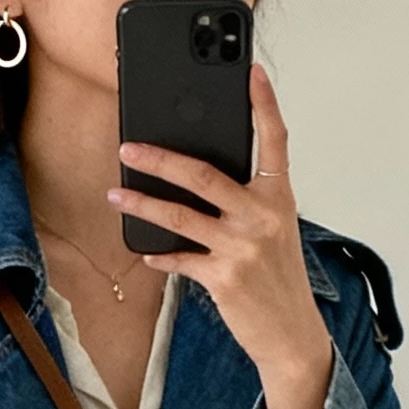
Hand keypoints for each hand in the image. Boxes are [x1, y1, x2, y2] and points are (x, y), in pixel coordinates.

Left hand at [110, 65, 333, 408]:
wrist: (292, 335)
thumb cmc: (279, 282)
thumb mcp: (275, 232)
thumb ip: (247, 203)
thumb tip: (199, 184)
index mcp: (277, 198)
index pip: (274, 140)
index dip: (264, 104)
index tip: (253, 74)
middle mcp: (260, 216)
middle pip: (203, 174)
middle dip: (160, 159)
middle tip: (130, 148)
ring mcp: (241, 247)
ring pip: (180, 216)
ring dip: (142, 203)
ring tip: (116, 193)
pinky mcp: (223, 277)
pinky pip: (181, 259)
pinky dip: (161, 254)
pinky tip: (146, 250)